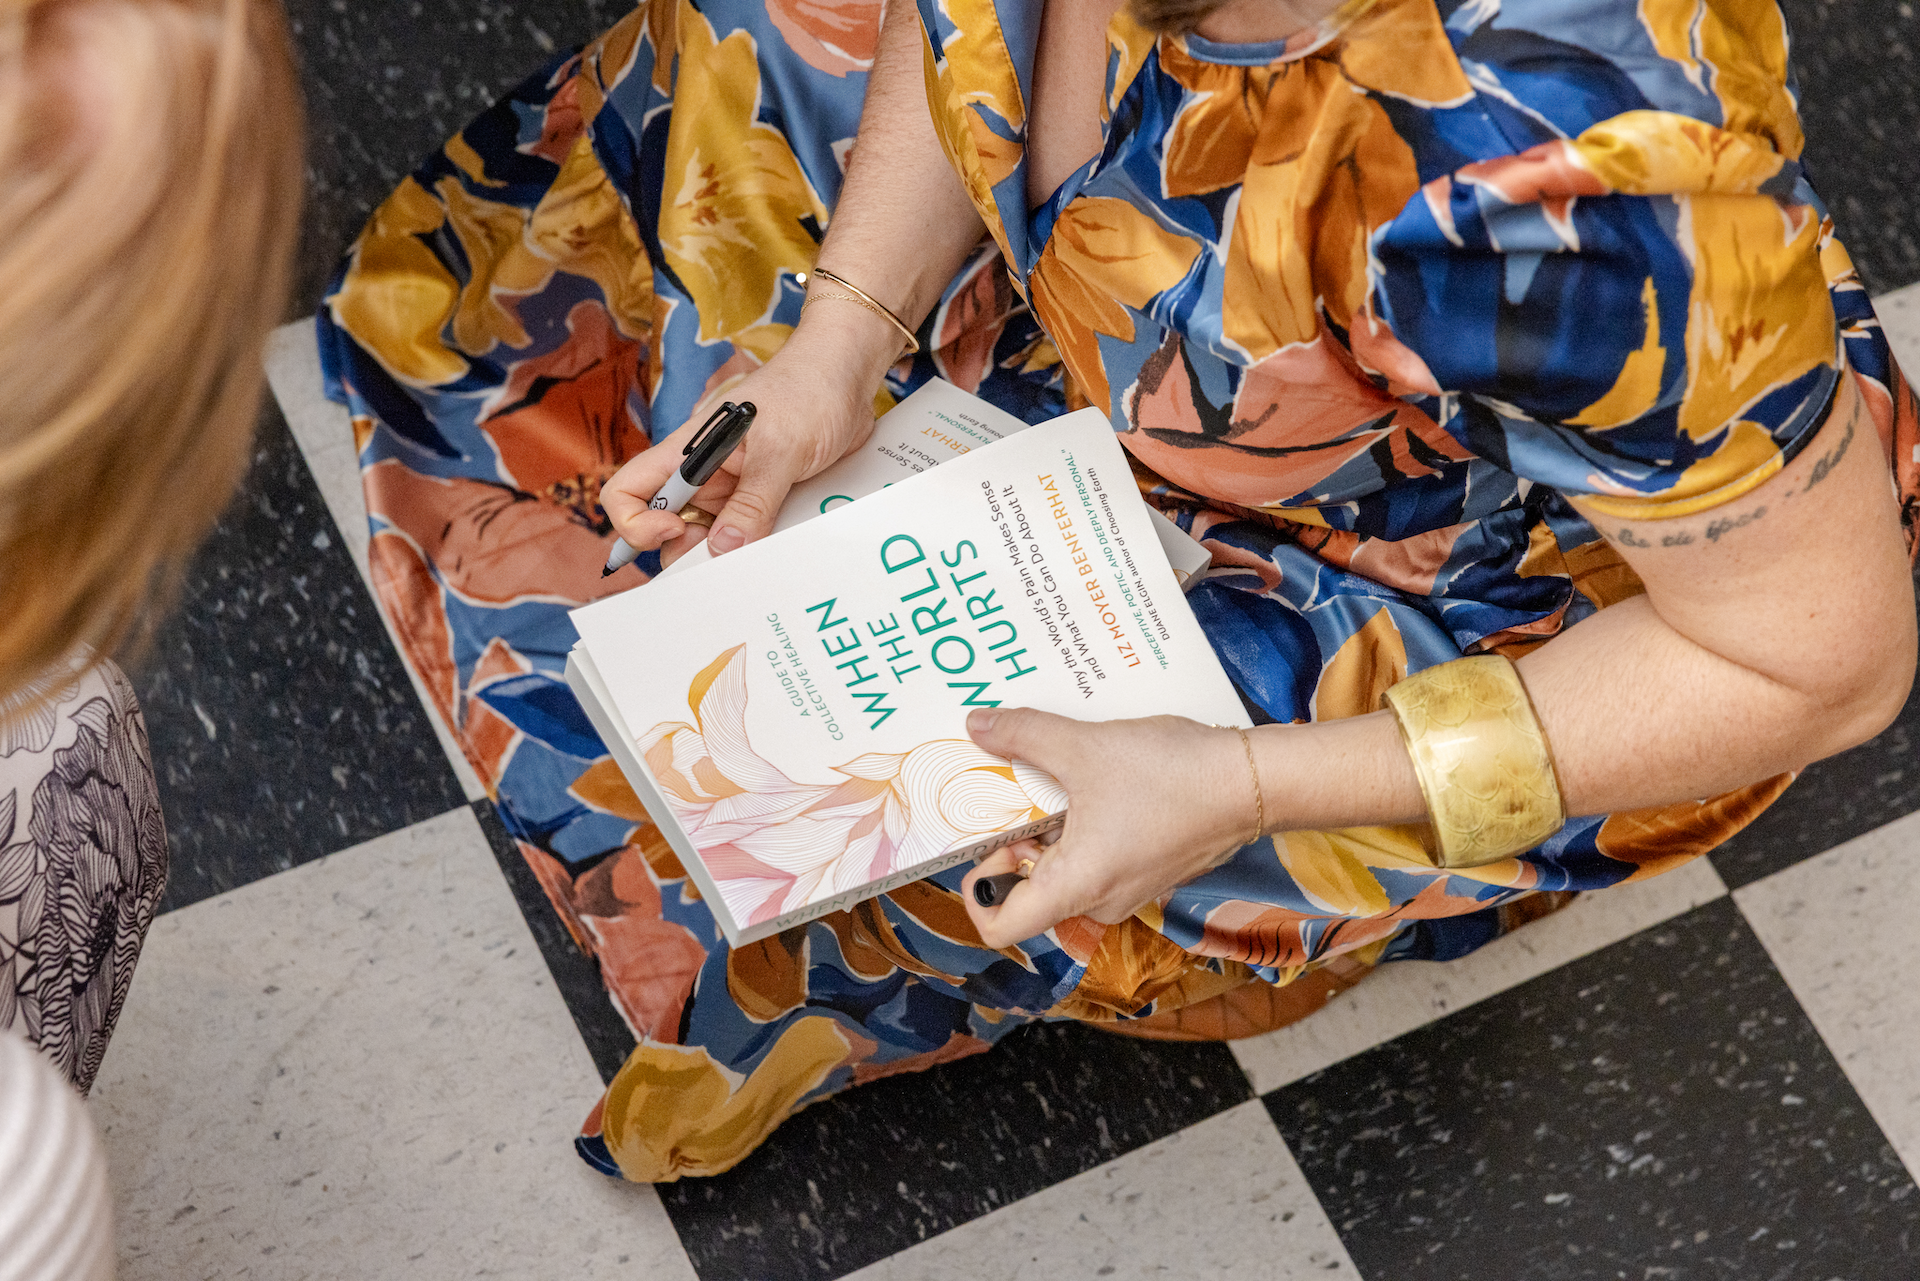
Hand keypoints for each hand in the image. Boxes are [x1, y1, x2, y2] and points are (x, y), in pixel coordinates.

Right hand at [601, 318, 894, 561]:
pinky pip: (750, 535)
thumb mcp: (780, 449)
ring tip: (762, 555)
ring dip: (731, 555)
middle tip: (727, 561)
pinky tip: (782, 548)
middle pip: (667, 531)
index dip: (635, 522)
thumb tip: (724, 548)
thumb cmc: (808, 391)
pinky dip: (760, 548)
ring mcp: (732, 491)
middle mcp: (702, 476)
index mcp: (687, 453)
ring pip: (712, 540)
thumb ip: (753, 502)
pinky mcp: (762, 500)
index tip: (675, 529)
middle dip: (689, 553)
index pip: (627, 492)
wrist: (849, 377)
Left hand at [957, 708, 1258, 948]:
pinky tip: (1091, 777)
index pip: (999, 925)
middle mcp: (1098, 901)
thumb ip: (1023, 736)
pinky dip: (1082, 822)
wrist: (1255, 781)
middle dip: (1013, 838)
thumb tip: (976, 725)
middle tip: (1011, 785)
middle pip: (1027, 888)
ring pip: (1062, 866)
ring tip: (1052, 771)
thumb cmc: (1173, 776)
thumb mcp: (1084, 747)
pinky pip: (1095, 855)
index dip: (975, 888)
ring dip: (1050, 823)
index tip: (981, 839)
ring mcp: (1126, 888)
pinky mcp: (1147, 869)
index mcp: (1074, 888)